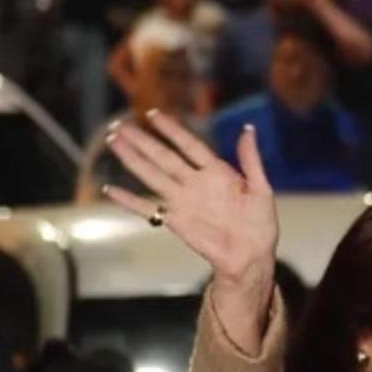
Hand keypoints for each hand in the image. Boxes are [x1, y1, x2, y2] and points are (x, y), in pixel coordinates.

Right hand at [106, 110, 277, 292]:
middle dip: (142, 141)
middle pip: (163, 156)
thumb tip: (248, 129)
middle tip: (120, 125)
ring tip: (114, 142)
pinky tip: (110, 189)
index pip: (189, 145)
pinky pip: (147, 209)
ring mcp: (183, 201)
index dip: (172, 130)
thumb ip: (251, 160)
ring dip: (132, 159)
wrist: (252, 257)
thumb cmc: (261, 225)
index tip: (153, 114)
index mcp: (216, 172)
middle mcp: (195, 183)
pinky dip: (128, 200)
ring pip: (152, 175)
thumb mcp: (261, 189)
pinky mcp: (175, 221)